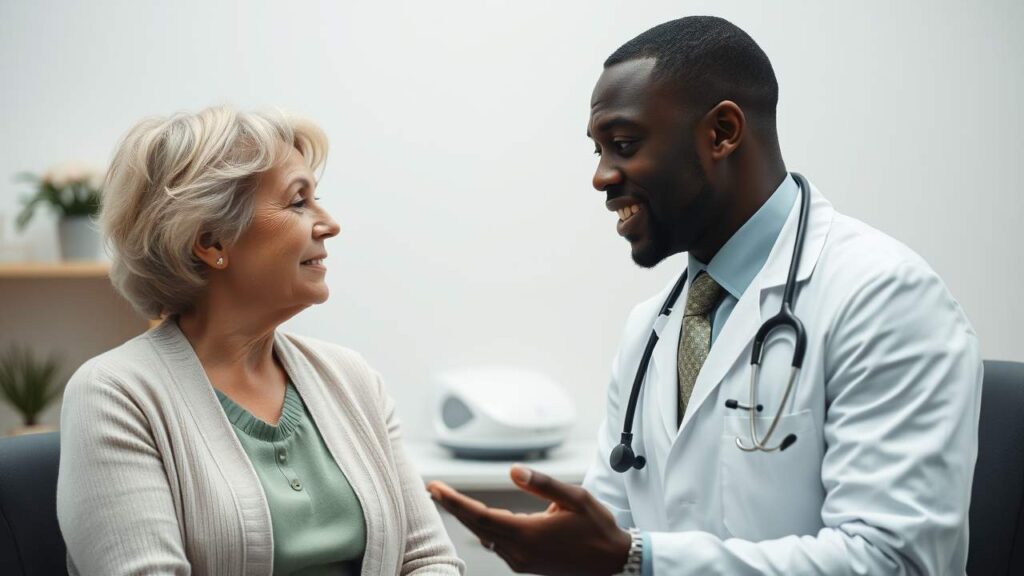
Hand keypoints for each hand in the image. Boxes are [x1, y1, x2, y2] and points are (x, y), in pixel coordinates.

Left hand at [427, 465, 630, 575]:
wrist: (612, 563)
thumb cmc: (597, 527)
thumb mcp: (575, 498)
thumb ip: (542, 484)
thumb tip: (512, 471)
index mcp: (528, 534)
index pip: (480, 516)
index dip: (454, 502)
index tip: (435, 488)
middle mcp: (519, 552)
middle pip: (476, 527)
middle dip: (453, 507)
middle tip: (433, 488)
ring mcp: (521, 561)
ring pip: (485, 536)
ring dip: (467, 518)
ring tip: (449, 499)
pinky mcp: (525, 564)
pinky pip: (497, 544)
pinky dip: (485, 528)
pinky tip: (480, 517)